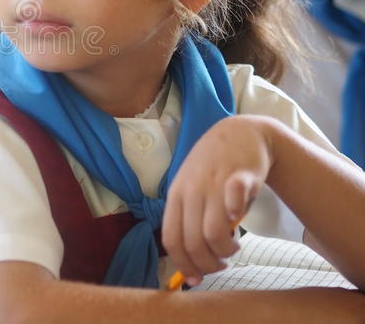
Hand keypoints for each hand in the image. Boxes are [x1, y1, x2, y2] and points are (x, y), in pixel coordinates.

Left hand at [162, 115, 274, 285]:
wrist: (239, 133)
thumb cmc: (213, 168)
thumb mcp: (191, 190)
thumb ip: (189, 220)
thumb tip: (189, 265)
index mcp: (176, 195)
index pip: (171, 239)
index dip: (182, 264)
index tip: (195, 278)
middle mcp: (192, 190)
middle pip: (193, 241)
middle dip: (207, 264)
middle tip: (221, 264)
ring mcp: (214, 181)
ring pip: (213, 231)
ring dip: (225, 249)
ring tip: (233, 247)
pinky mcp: (240, 175)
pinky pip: (234, 199)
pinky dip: (236, 215)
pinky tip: (240, 222)